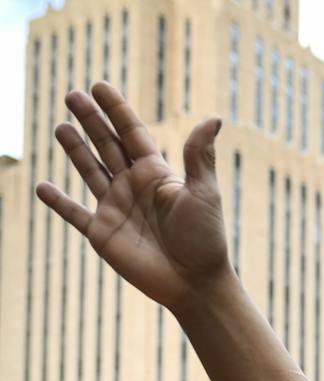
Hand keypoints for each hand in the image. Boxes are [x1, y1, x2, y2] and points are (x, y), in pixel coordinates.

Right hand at [36, 84, 230, 314]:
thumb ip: (199, 155)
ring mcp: (116, 209)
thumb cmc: (206, 239)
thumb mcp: (203, 193)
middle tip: (73, 95)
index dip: (116, 110)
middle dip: (91, 121)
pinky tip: (42, 186)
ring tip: (61, 126)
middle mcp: (134, 187)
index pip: (132, 134)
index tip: (100, 86)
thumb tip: (214, 117)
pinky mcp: (103, 234)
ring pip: (90, 171)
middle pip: (107, 146)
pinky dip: (58, 202)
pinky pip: (74, 214)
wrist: (195, 282)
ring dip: (75, 150)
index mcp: (157, 175)